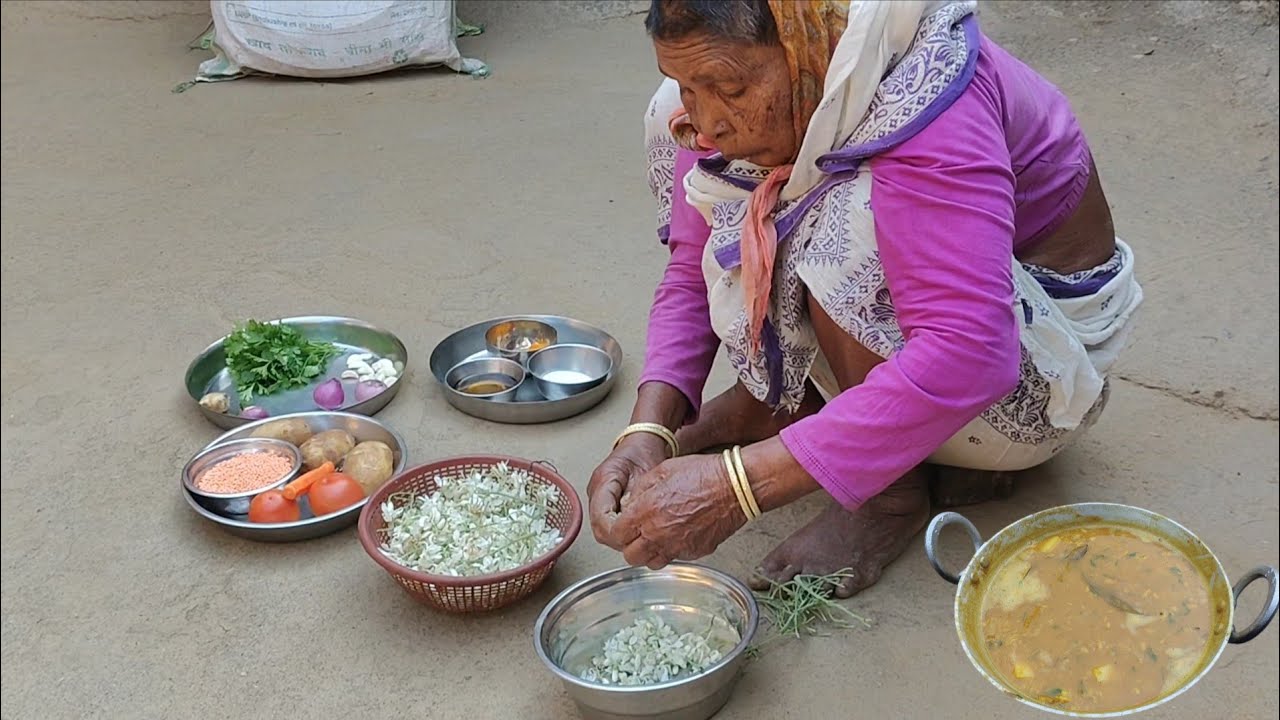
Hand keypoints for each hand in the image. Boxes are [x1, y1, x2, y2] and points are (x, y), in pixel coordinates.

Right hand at [587, 434, 668, 550]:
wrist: (642, 442)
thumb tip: (634, 522)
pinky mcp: (603, 502)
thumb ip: (639, 499)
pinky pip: (607, 523)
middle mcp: (596, 490)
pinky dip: (620, 530)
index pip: (601, 518)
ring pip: (602, 528)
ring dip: (619, 536)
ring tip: (639, 535)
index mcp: (604, 480)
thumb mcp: (647, 475)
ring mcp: (597, 497)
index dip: (615, 532)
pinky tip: (634, 529)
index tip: (632, 536)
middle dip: (618, 538)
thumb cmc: (645, 452)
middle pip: (599, 527)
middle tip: (640, 540)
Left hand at [613, 454, 745, 569]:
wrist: (734, 487)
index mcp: (646, 512)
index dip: (617, 530)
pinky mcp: (694, 552)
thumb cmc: (702, 474)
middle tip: (636, 534)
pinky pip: (675, 558)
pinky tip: (677, 535)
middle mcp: (658, 534)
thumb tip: (630, 503)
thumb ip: (640, 491)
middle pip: (631, 556)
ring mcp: (677, 546)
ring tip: (655, 537)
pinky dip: (672, 550)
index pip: (617, 535)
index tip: (621, 525)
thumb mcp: (662, 470)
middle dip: (630, 545)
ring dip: (649, 552)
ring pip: (652, 562)